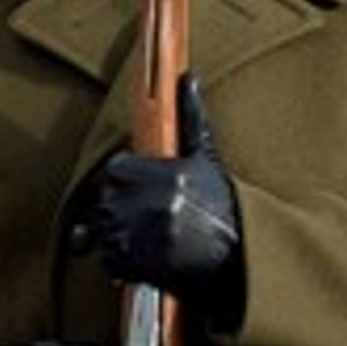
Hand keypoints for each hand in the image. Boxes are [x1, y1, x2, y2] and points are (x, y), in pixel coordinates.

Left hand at [92, 75, 241, 310]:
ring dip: (117, 235)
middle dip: (121, 207)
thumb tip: (186, 78)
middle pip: (107, 200)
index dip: (126, 178)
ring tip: (146, 237)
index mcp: (168, 176)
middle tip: (145, 216)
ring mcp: (145, 238)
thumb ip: (191, 117)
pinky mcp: (141, 267)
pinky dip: (119, 262)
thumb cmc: (223, 205)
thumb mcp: (208, 159)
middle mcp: (154, 205)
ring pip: (105, 231)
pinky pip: (110, 261)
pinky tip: (143, 256)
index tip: (142, 188)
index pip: (116, 169)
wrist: (241, 256)